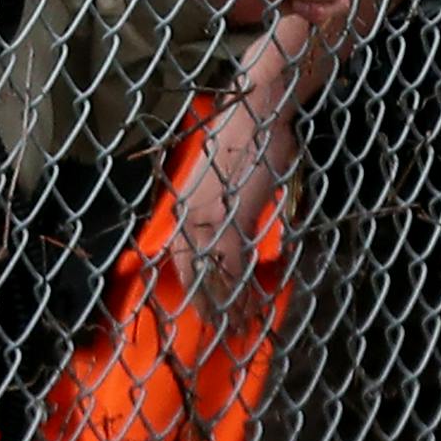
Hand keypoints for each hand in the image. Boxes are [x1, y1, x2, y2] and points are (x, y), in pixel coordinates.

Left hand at [171, 95, 297, 329]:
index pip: (182, 256)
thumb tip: (236, 225)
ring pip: (213, 276)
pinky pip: (233, 269)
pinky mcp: (232, 221)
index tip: (205, 306)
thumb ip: (227, 205)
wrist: (258, 111)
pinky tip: (254, 308)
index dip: (194, 285)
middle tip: (220, 328)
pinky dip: (244, 293)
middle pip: (192, 273)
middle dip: (207, 303)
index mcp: (187, 201)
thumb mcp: (229, 175)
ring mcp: (209, 218)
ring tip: (241, 327)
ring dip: (228, 304)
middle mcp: (189, 212)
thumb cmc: (250, 135)